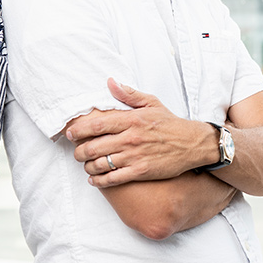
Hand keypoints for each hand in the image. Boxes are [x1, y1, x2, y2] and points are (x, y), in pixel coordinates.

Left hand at [67, 78, 215, 187]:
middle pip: (94, 147)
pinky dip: (99, 181)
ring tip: (85, 164)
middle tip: (75, 152)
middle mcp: (130, 138)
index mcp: (131, 120)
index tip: (70, 133)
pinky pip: (113, 179)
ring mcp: (135, 156)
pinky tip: (94, 179)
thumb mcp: (151, 103)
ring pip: (100, 164)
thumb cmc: (170, 124)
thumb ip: (128, 94)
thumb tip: (110, 82)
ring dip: (87, 166)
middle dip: (78, 151)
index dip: (78, 130)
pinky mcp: (140, 171)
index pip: (97, 125)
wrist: (192, 144)